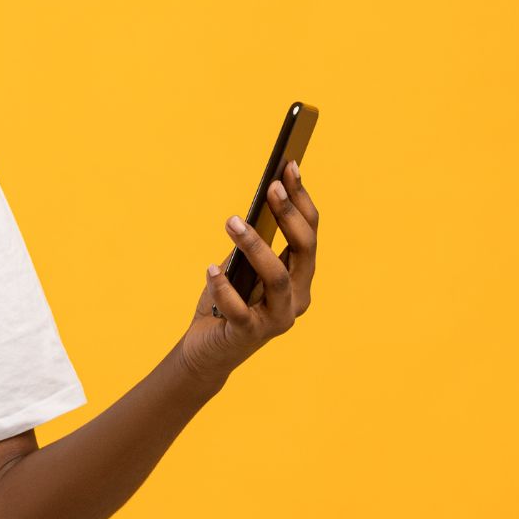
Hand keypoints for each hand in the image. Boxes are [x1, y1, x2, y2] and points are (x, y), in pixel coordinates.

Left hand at [177, 159, 319, 383]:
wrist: (208, 351)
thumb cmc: (225, 303)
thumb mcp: (240, 268)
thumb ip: (252, 246)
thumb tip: (252, 208)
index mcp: (300, 278)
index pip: (310, 234)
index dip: (302, 200)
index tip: (289, 166)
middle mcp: (297, 298)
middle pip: (304, 251)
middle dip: (289, 215)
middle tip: (271, 187)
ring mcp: (277, 319)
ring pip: (277, 278)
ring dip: (256, 246)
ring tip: (232, 221)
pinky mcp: (249, 335)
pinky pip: (239, 309)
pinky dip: (224, 287)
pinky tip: (211, 268)